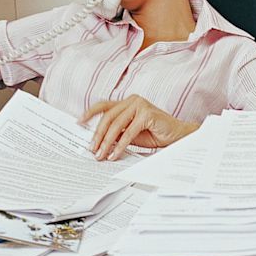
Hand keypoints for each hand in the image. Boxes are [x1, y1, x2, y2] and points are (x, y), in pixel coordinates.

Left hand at [80, 95, 199, 160]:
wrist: (177, 136)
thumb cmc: (155, 134)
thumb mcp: (131, 133)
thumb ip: (117, 133)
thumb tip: (98, 141)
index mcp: (127, 102)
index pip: (104, 105)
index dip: (90, 113)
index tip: (79, 123)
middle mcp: (132, 100)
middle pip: (108, 117)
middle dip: (98, 135)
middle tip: (92, 150)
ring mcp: (139, 105)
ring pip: (116, 124)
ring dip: (106, 142)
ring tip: (102, 155)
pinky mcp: (146, 114)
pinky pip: (128, 132)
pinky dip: (120, 145)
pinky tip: (115, 154)